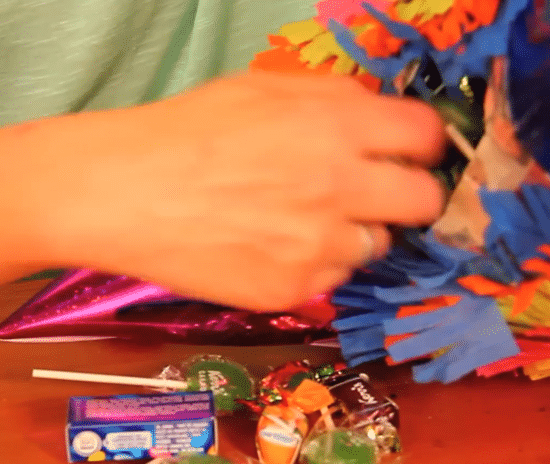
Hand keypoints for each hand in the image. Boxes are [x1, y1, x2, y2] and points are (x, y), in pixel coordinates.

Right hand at [37, 72, 445, 310]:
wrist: (122, 192)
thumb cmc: (185, 131)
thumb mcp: (263, 88)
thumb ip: (334, 100)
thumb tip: (382, 118)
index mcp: (337, 126)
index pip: (427, 137)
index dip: (421, 143)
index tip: (408, 152)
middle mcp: (341, 188)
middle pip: (423, 201)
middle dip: (407, 194)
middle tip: (375, 193)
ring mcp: (319, 247)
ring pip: (376, 245)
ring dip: (353, 232)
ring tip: (299, 220)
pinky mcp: (293, 290)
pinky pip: (331, 279)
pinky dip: (313, 264)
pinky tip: (269, 246)